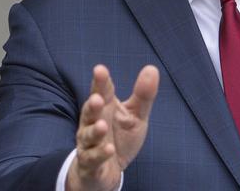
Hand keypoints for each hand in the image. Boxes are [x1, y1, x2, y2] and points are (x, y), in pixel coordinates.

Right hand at [66, 64, 158, 190]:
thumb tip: (152, 68)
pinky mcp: (90, 163)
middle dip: (92, 105)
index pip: (102, 91)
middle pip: (90, 111)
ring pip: (88, 135)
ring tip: (102, 126)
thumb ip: (143, 95)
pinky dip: (99, 154)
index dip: (100, 81)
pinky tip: (108, 149)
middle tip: (97, 99)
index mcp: (105, 107)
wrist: (107, 170)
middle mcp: (92, 122)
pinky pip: (92, 158)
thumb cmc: (120, 137)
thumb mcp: (136, 116)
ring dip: (94, 131)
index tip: (100, 69)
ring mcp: (89, 143)